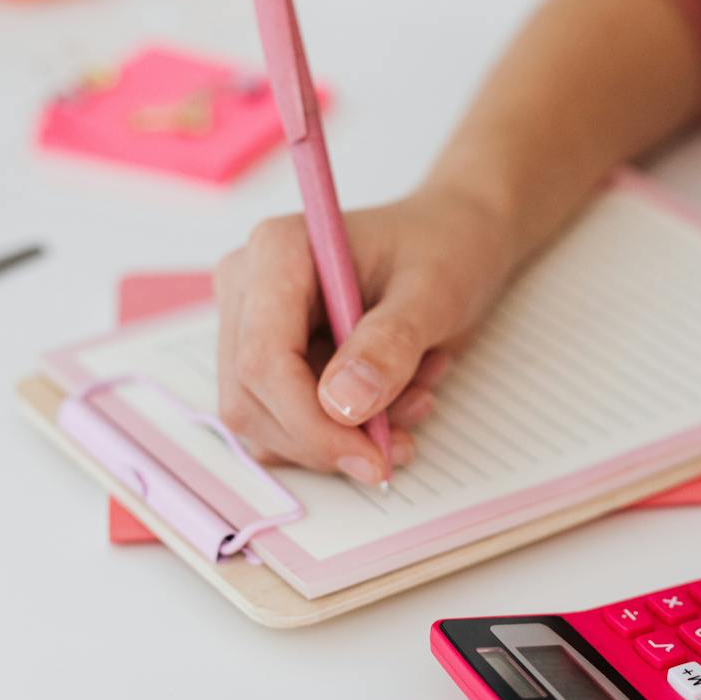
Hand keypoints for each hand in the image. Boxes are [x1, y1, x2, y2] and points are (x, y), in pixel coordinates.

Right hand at [214, 185, 513, 483]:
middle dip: (325, 441)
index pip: (262, 360)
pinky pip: (284, 427)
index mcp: (277, 251)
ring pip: (263, 424)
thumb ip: (391, 343)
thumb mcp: (435, 292)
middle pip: (250, 400)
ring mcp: (250, 327)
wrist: (452, 242)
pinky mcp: (267, 362)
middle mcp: (248, 288)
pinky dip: (340, 435)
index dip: (310, 422)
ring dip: (340, 438)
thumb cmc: (443, 250)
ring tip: (414, 398)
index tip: (371, 457)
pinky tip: (395, 401)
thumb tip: (342, 404)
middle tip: (400, 445)